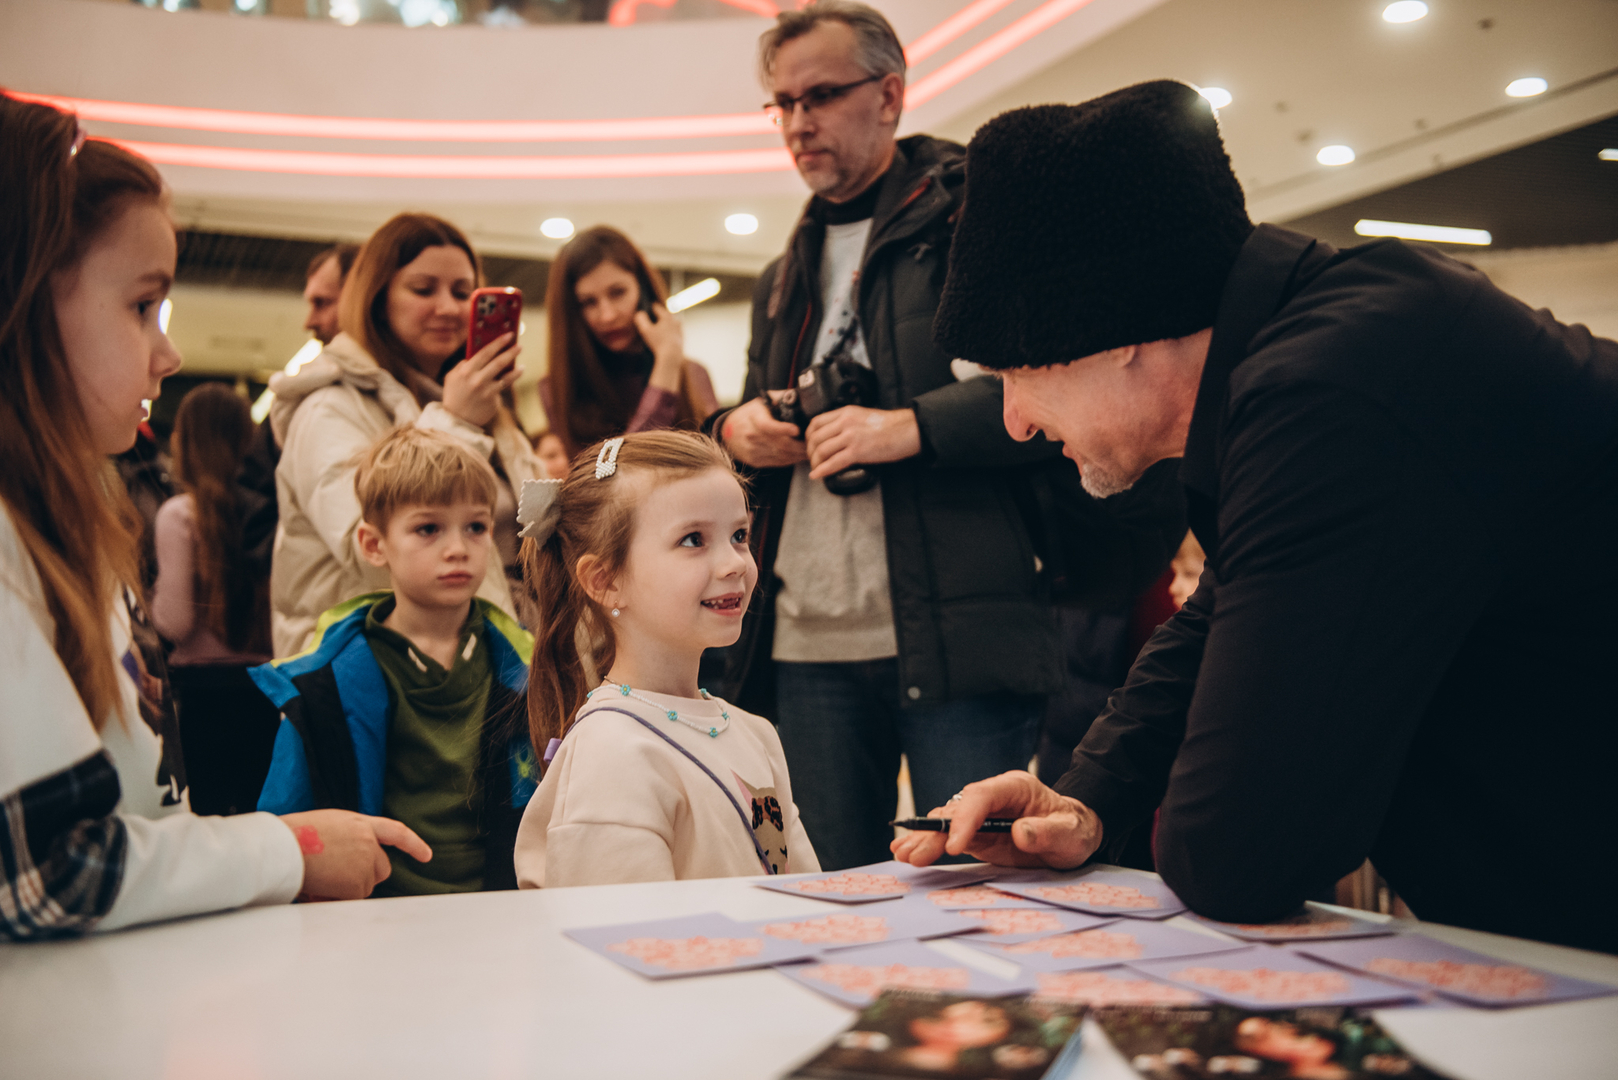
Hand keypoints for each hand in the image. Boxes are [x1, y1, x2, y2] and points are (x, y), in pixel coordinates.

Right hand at [280, 810, 431, 901]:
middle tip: (335, 877)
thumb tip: (349, 859)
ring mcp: (365, 862)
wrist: (281, 847)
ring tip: (317, 877)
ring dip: (344, 889)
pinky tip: (316, 888)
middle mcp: (368, 841)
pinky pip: (351, 900)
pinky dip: (334, 900)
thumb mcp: (327, 826)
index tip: (427, 856)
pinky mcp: (358, 884)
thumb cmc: (292, 837)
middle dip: (365, 877)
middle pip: (382, 868)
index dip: (413, 844)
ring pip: (364, 887)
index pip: (395, 832)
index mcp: (359, 823)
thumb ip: (347, 838)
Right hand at [442, 331, 522, 428]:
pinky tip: (519, 370)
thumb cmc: (454, 395)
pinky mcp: (492, 399)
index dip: (497, 342)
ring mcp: (485, 390)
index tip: (508, 335)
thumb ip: (464, 364)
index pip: (484, 352)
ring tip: (520, 356)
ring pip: (504, 373)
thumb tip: (479, 353)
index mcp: (465, 370)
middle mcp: (476, 379)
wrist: (457, 419)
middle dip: (509, 350)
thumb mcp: (452, 377)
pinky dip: (513, 376)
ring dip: (514, 363)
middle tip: (518, 344)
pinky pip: (505, 384)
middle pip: (497, 361)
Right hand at [633, 305, 685, 392]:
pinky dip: (666, 334)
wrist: (672, 357)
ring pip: (668, 324)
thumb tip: (639, 313)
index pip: (655, 307)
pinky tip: (661, 340)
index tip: (642, 313)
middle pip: (663, 315)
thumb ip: (640, 319)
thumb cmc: (658, 343)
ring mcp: (679, 329)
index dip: (647, 308)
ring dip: (661, 326)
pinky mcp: (681, 339)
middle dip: (655, 318)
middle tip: (647, 324)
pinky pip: (672, 333)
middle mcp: (675, 320)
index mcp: (667, 316)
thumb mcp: (645, 330)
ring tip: (654, 333)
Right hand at [720, 394, 808, 468]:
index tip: (796, 430)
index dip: (783, 429)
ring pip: (780, 455)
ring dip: (797, 454)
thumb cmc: (749, 414)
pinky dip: (790, 460)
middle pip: (779, 444)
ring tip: (810, 450)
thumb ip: (781, 397)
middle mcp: (751, 435)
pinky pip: (777, 463)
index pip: (767, 426)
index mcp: (753, 418)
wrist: (727, 432)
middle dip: (799, 445)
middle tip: (813, 443)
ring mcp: (752, 450)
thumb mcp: (762, 401)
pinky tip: (798, 455)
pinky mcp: (755, 461)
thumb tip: (801, 395)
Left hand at [804, 406, 920, 479]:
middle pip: (816, 437)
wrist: (906, 430)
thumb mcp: (862, 416)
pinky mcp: (858, 451)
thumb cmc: (889, 425)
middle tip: (812, 459)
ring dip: (815, 462)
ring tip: (816, 468)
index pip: (816, 422)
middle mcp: (845, 423)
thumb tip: (833, 434)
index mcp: (845, 413)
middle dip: (810, 451)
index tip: (809, 444)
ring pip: (822, 450)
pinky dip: (822, 470)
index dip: (808, 436)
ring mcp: (851, 437)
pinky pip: (834, 462)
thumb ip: (846, 422)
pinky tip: (818, 475)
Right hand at [889, 771, 1102, 870]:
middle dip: (934, 831)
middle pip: (957, 809)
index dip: (964, 820)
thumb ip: (1047, 832)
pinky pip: (949, 836)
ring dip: (925, 838)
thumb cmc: (1074, 829)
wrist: (1075, 834)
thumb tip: (1020, 832)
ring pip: (947, 822)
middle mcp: (993, 798)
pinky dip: (930, 844)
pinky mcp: (978, 833)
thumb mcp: (1071, 833)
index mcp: (1014, 787)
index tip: (954, 847)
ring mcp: (982, 815)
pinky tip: (910, 851)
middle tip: (914, 852)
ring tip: (903, 853)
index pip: (981, 797)